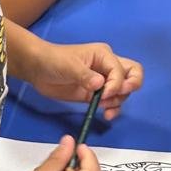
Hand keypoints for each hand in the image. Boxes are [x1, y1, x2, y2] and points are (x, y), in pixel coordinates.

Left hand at [26, 40, 142, 119]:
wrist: (37, 69)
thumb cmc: (53, 60)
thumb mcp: (69, 66)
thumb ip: (85, 76)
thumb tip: (101, 85)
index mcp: (104, 55)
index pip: (122, 70)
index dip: (116, 84)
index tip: (103, 95)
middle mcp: (108, 67)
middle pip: (133, 75)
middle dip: (129, 88)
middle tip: (113, 98)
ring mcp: (103, 81)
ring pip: (124, 91)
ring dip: (119, 102)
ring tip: (104, 110)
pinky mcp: (95, 94)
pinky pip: (111, 102)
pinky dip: (113, 109)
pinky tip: (106, 115)